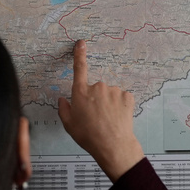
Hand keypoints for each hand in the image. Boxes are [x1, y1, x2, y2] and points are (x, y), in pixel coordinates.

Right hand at [58, 40, 144, 181]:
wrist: (113, 145)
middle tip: (96, 117)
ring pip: (110, 94)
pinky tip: (117, 118)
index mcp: (80, 92)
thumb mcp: (69, 125)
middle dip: (96, 99)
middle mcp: (97, 87)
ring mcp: (113, 91)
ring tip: (107, 120)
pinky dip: (120, 106)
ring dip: (109, 103)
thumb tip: (63, 99)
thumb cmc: (89, 136)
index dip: (79, 54)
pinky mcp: (127, 96)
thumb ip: (63, 109)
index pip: (79, 68)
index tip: (81, 43)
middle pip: (96, 89)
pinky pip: (121, 98)